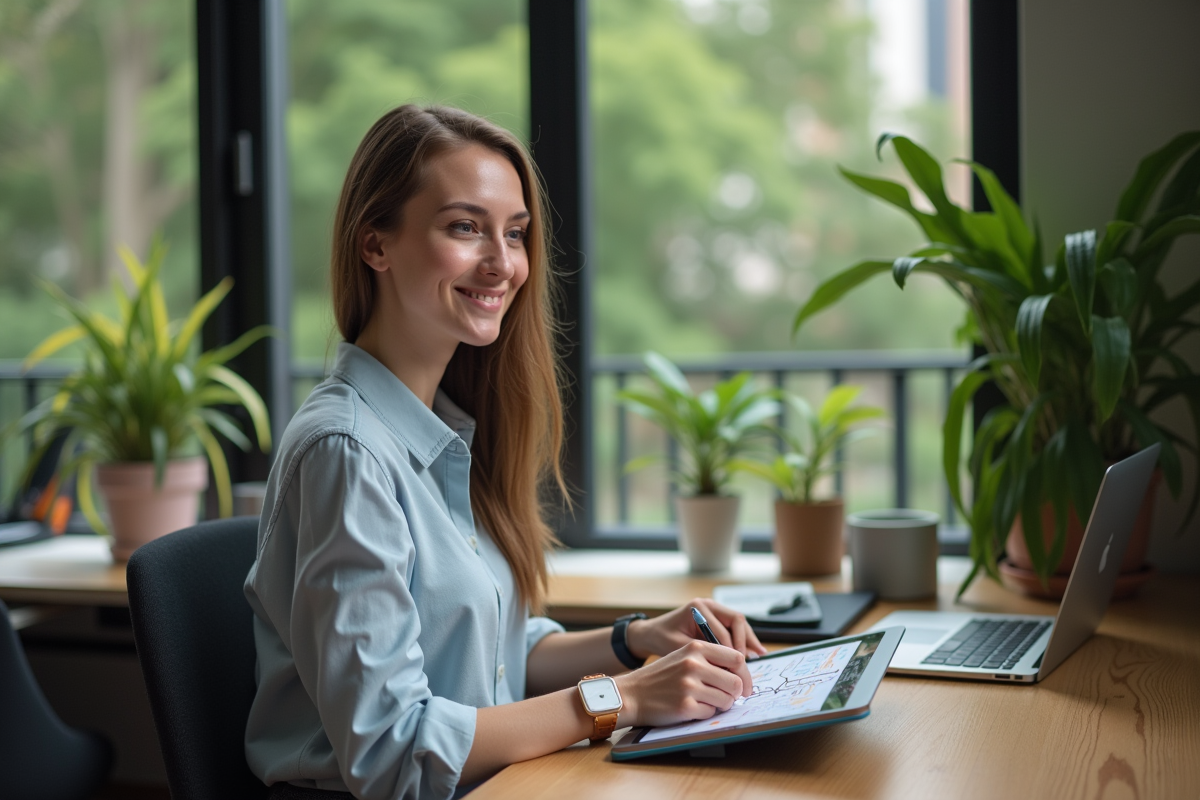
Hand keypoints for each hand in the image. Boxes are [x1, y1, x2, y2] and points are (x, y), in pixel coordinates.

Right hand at [615, 640, 751, 727]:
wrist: (632, 694)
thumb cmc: (661, 677)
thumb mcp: (683, 656)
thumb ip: (710, 660)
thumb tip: (741, 674)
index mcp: (695, 648)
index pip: (736, 658)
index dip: (745, 674)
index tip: (745, 685)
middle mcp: (693, 664)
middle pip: (735, 682)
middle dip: (734, 693)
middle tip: (726, 697)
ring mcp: (689, 685)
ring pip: (726, 700)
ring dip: (721, 705)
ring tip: (706, 702)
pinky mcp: (685, 706)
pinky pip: (711, 713)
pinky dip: (705, 713)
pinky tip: (692, 708)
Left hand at [625, 598, 766, 660]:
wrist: (651, 633)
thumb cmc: (661, 638)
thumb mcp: (677, 646)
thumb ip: (700, 652)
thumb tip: (723, 666)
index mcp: (698, 607)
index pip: (722, 629)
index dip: (731, 649)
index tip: (735, 668)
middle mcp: (709, 605)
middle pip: (737, 620)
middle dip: (745, 642)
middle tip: (748, 663)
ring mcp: (714, 611)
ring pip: (740, 624)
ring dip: (749, 640)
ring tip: (760, 656)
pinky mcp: (717, 620)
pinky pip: (735, 629)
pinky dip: (744, 640)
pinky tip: (754, 652)